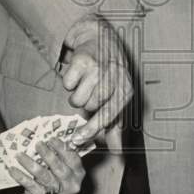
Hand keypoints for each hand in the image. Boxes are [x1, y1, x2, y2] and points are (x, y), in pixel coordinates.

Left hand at [7, 139, 85, 193]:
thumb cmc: (55, 178)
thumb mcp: (64, 168)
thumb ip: (61, 156)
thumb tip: (48, 138)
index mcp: (78, 174)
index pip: (73, 159)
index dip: (62, 148)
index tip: (52, 139)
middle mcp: (70, 184)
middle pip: (59, 168)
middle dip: (48, 155)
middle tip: (38, 144)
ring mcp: (57, 193)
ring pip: (43, 176)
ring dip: (30, 164)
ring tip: (20, 155)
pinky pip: (30, 185)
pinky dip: (21, 177)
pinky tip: (13, 169)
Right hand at [60, 17, 132, 145]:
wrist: (99, 39)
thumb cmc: (110, 75)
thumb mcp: (118, 98)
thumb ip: (116, 127)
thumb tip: (117, 154)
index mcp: (126, 90)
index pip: (108, 116)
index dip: (92, 129)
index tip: (77, 140)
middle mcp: (114, 79)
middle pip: (89, 108)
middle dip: (85, 104)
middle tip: (90, 91)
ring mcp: (98, 68)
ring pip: (76, 98)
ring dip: (76, 94)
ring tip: (85, 82)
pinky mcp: (82, 60)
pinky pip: (67, 84)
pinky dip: (69, 81)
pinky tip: (78, 73)